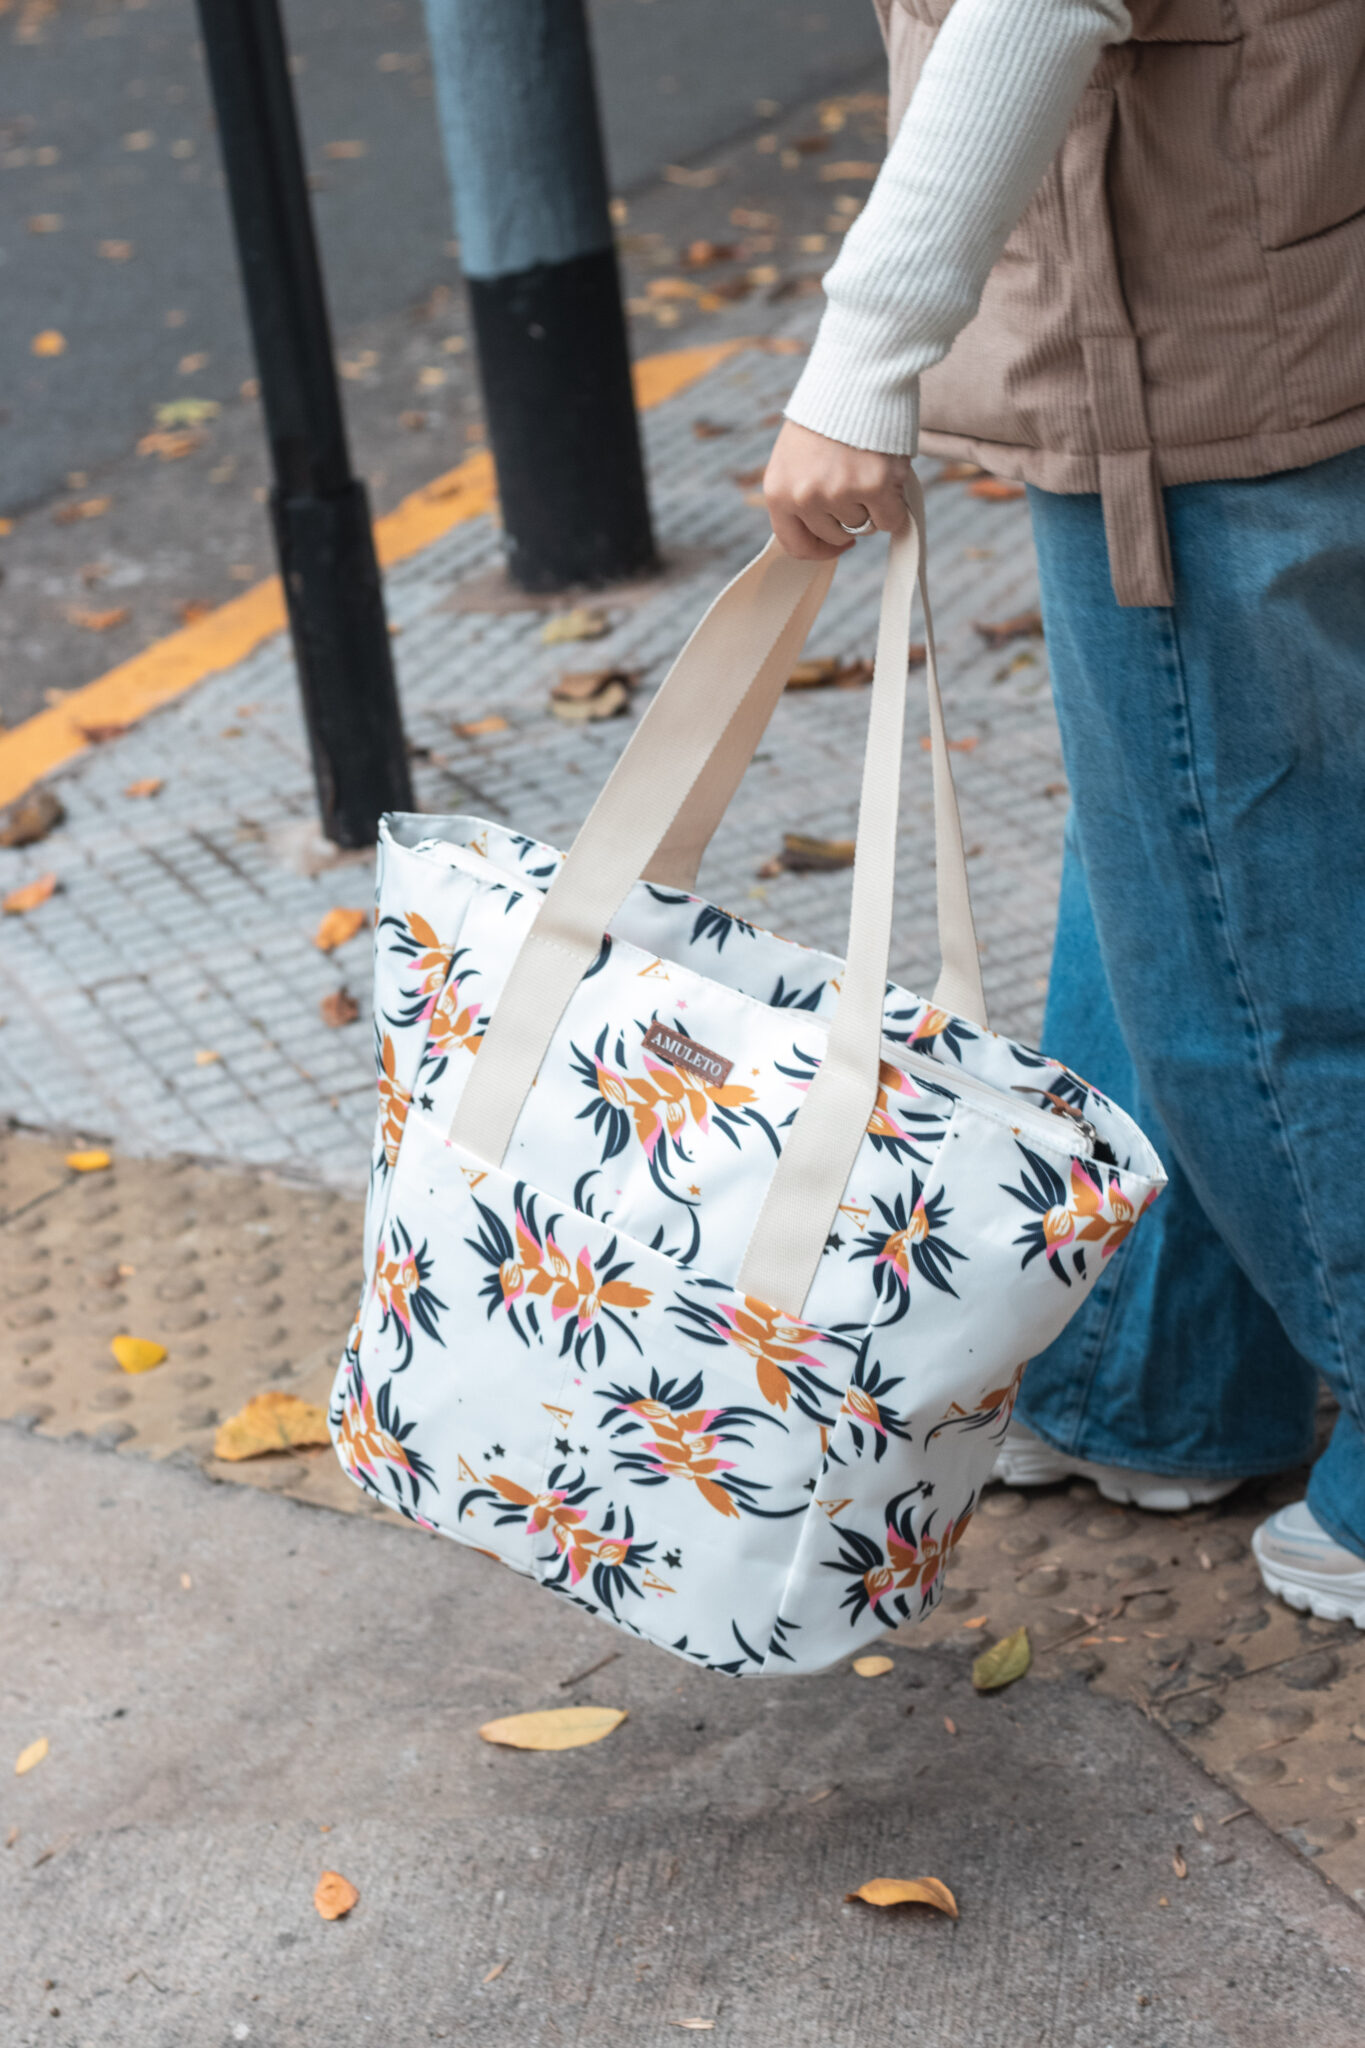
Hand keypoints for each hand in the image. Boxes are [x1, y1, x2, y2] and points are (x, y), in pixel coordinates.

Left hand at [763, 419, 912, 560]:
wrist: (856, 376)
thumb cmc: (828, 413)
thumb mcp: (795, 456)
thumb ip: (801, 494)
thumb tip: (824, 531)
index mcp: (779, 492)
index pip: (795, 544)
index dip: (820, 550)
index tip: (836, 545)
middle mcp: (805, 497)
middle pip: (835, 535)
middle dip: (850, 519)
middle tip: (859, 490)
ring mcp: (839, 494)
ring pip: (864, 525)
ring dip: (873, 505)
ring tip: (870, 470)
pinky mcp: (873, 487)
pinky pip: (890, 519)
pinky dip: (895, 506)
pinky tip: (890, 480)